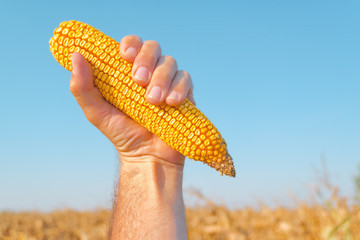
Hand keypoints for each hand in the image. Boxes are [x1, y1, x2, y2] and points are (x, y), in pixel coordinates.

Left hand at [69, 35, 193, 165]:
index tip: (124, 56)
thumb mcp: (96, 112)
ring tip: (152, 101)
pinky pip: (186, 79)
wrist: (147, 157)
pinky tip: (170, 103)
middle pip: (153, 47)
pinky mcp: (185, 94)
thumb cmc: (122, 133)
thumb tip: (76, 56)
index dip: (130, 44)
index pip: (132, 44)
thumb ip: (83, 87)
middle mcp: (150, 72)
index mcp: (129, 72)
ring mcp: (168, 82)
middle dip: (146, 59)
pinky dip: (178, 88)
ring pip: (170, 62)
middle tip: (138, 80)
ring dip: (161, 78)